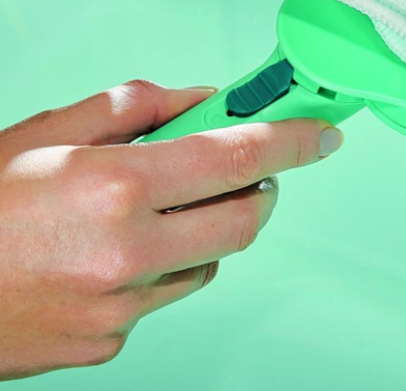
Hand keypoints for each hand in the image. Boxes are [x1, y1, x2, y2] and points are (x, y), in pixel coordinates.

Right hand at [0, 80, 342, 380]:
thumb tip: (201, 100)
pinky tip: (116, 254)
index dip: (290, 140)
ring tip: (152, 211)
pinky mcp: (110, 344)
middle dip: (256, 189)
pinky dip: (163, 266)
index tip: (322, 132)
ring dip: (205, 228)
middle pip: (246, 219)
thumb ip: (135, 107)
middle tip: (239, 170)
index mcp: (116, 186)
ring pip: (210, 259)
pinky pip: (165, 296)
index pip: (237, 156)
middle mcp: (128, 252)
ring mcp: (122, 308)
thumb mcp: (46, 132)